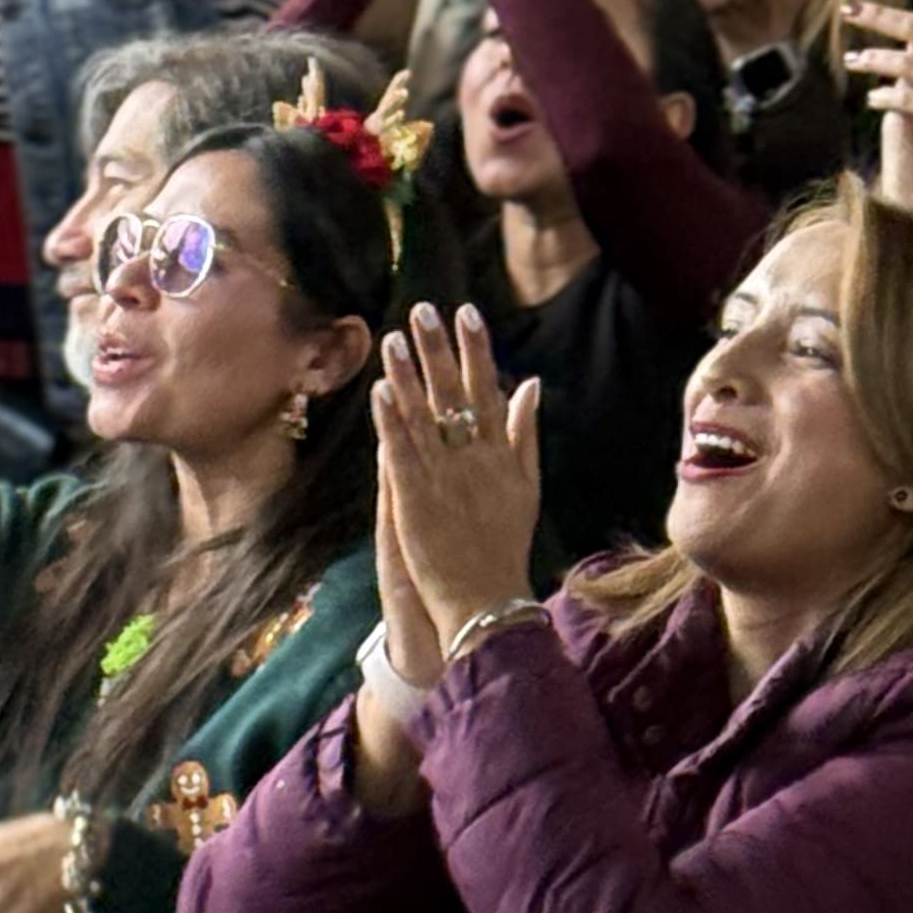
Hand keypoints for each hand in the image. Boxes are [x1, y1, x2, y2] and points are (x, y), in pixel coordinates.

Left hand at [375, 300, 540, 643]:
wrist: (487, 601)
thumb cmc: (505, 544)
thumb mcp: (527, 485)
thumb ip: (526, 432)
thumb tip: (531, 383)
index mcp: (500, 453)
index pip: (488, 388)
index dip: (476, 349)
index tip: (465, 312)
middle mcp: (474, 458)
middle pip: (454, 394)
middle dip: (438, 349)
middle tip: (422, 311)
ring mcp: (445, 478)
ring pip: (424, 417)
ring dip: (408, 375)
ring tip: (392, 339)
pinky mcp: (416, 499)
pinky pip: (403, 453)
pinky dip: (392, 422)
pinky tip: (381, 392)